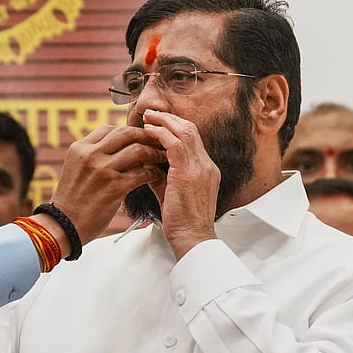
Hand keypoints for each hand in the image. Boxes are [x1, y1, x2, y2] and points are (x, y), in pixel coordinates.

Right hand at [50, 124, 166, 243]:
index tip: (139, 138)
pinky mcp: (114, 187)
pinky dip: (153, 172)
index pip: (109, 129)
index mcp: (79, 148)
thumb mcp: (76, 169)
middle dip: (146, 136)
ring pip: (138, 150)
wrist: (63, 225)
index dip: (128, 131)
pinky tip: (156, 175)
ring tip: (161, 158)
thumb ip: (92, 155)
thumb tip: (117, 148)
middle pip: (126, 133)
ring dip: (154, 153)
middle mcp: (90, 155)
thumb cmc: (72, 200)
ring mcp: (102, 170)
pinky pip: (142, 173)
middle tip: (157, 142)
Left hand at [141, 109, 218, 258]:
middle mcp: (206, 165)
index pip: (192, 139)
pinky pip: (175, 145)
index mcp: (206, 169)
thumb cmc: (180, 221)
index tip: (157, 123)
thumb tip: (145, 162)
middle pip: (190, 130)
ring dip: (164, 122)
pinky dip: (161, 135)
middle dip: (169, 119)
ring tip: (148, 117)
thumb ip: (161, 175)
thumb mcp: (170, 192)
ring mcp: (200, 168)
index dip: (174, 127)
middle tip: (150, 113)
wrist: (192, 239)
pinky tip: (148, 132)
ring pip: (184, 132)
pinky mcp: (189, 174)